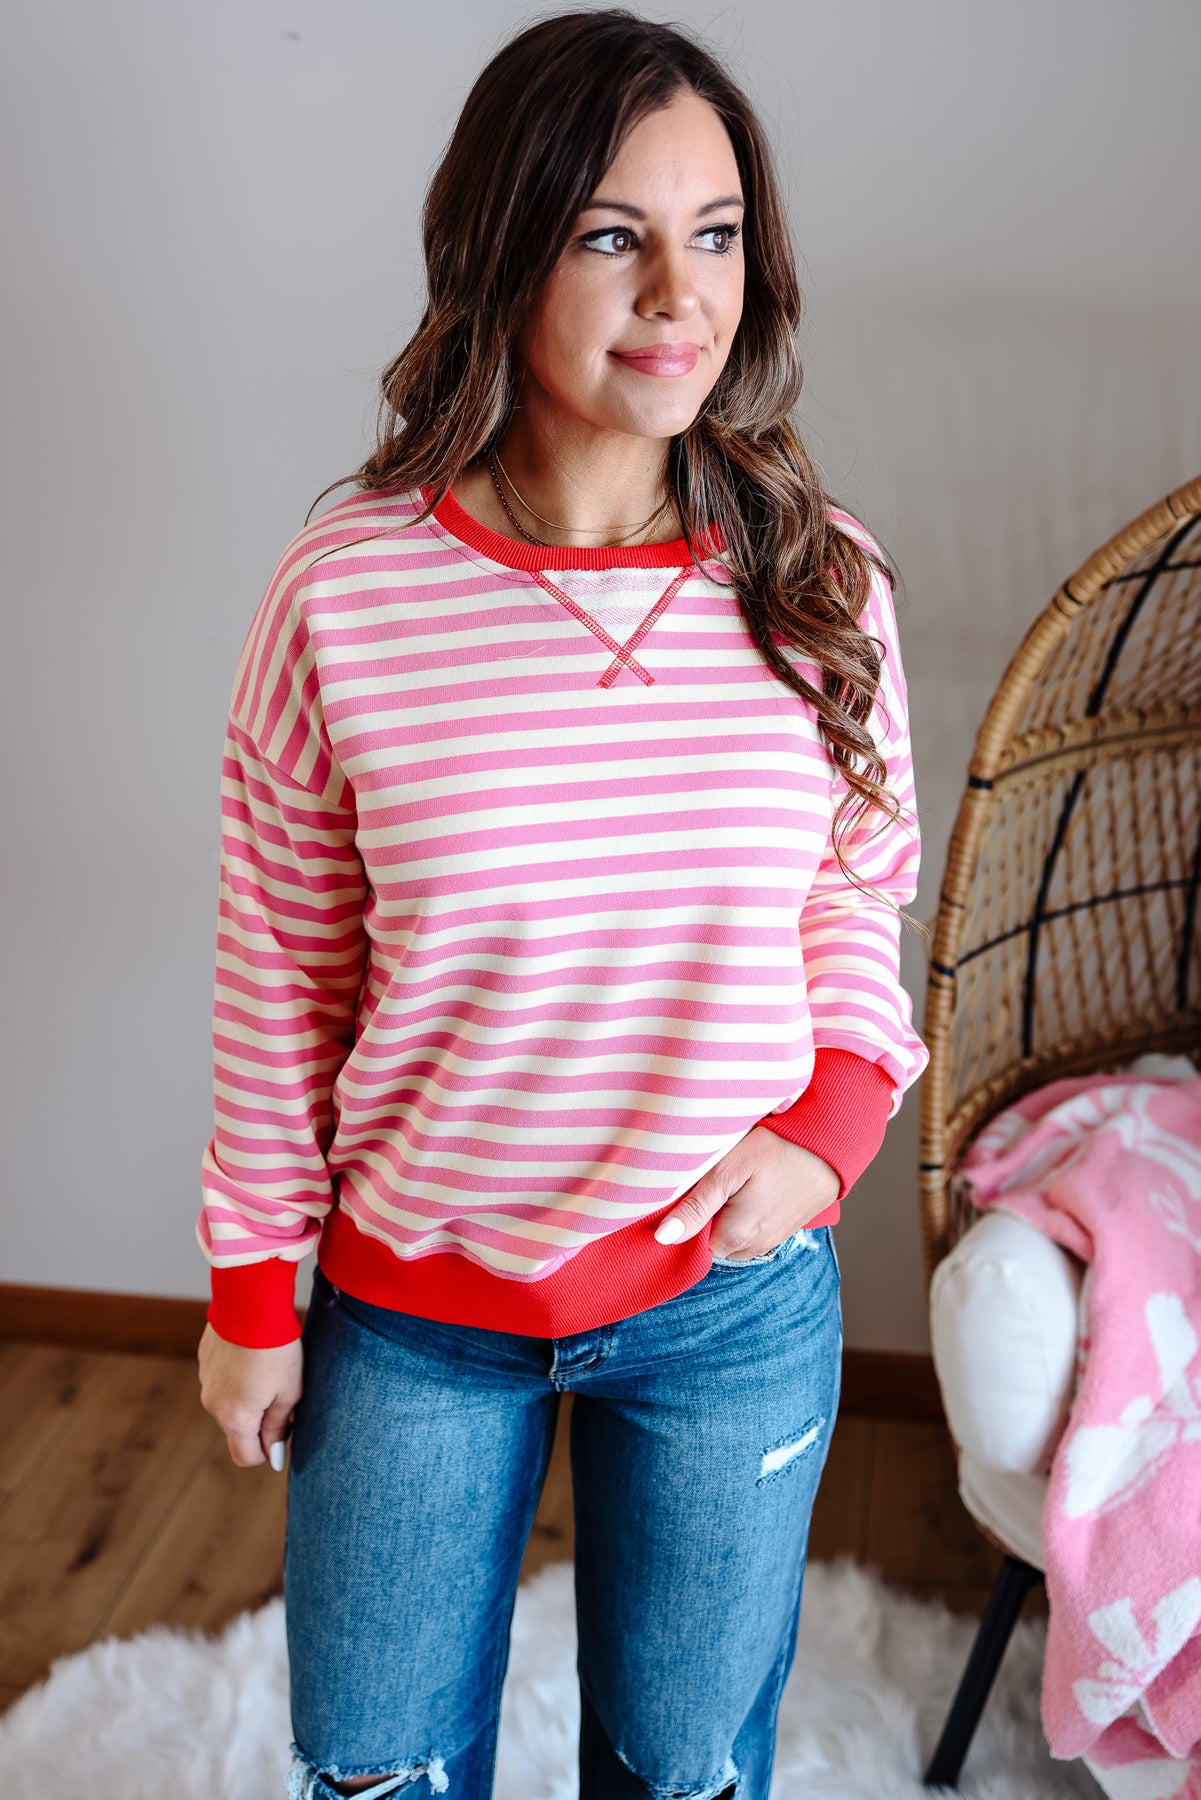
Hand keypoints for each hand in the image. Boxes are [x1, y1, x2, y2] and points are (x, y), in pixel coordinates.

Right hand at [197, 1323, 303, 1468]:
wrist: (252, 1304)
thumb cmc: (277, 1349)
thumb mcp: (289, 1392)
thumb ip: (278, 1426)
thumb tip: (273, 1451)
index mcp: (235, 1418)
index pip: (246, 1456)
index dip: (268, 1451)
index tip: (284, 1431)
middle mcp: (213, 1405)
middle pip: (238, 1428)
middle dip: (259, 1420)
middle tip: (282, 1392)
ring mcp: (205, 1381)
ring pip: (229, 1402)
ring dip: (247, 1396)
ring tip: (268, 1368)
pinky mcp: (205, 1360)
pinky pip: (222, 1379)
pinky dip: (236, 1375)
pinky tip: (252, 1354)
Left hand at [654, 1126, 839, 1259]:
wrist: (832, 1142)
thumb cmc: (778, 1148)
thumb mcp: (729, 1169)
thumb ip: (696, 1205)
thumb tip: (663, 1238)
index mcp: (737, 1237)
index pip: (691, 1241)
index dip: (686, 1214)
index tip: (692, 1187)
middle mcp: (755, 1248)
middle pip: (712, 1240)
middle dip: (707, 1215)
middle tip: (714, 1178)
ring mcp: (773, 1240)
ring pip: (733, 1235)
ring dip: (728, 1214)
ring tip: (736, 1179)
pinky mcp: (786, 1229)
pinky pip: (754, 1229)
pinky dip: (747, 1212)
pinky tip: (754, 1185)